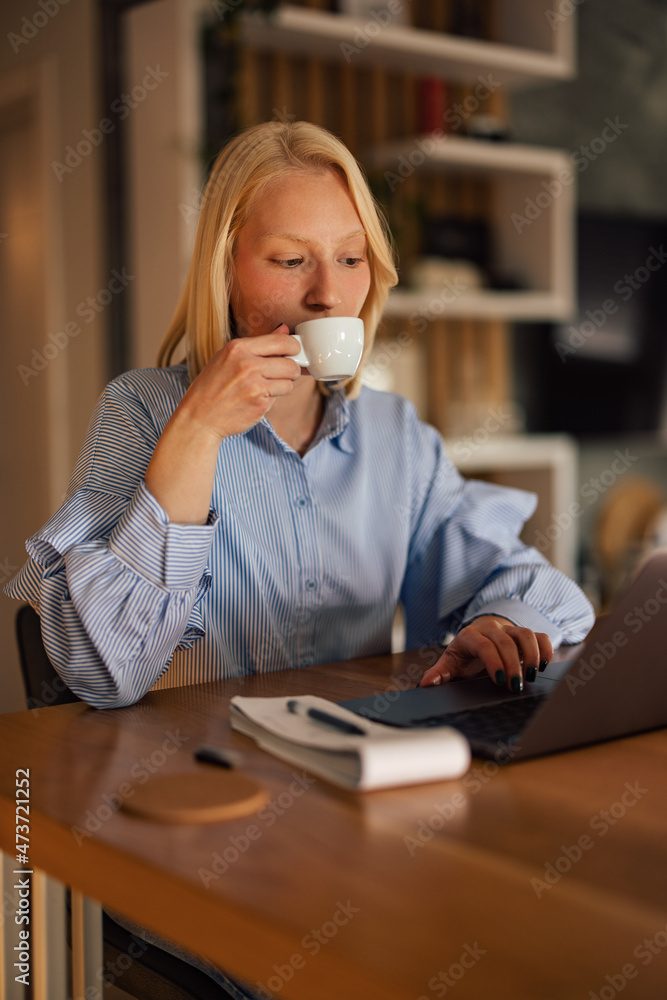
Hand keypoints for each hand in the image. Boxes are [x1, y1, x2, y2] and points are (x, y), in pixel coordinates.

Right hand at [182, 323, 300, 442]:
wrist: (199, 417)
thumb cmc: (213, 386)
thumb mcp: (229, 357)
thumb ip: (259, 344)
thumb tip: (285, 330)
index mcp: (239, 348)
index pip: (282, 341)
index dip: (293, 347)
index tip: (294, 352)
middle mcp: (247, 365)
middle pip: (290, 364)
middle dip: (292, 370)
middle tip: (283, 374)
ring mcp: (254, 386)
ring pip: (289, 382)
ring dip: (282, 386)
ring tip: (265, 388)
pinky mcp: (259, 404)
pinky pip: (279, 398)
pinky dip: (271, 400)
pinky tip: (255, 400)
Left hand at [419, 616, 552, 692]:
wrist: (478, 636)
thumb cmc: (465, 655)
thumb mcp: (451, 663)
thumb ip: (440, 673)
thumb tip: (426, 684)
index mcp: (470, 636)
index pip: (484, 645)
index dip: (494, 661)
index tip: (500, 680)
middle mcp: (491, 628)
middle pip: (506, 641)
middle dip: (513, 665)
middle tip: (516, 686)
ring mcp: (509, 629)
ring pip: (525, 634)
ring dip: (531, 656)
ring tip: (532, 676)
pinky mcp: (524, 633)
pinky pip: (539, 636)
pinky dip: (545, 649)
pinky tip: (543, 665)